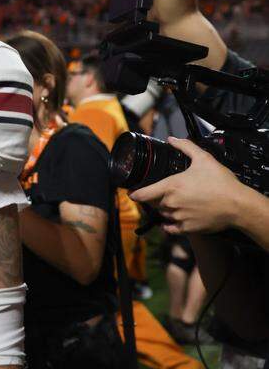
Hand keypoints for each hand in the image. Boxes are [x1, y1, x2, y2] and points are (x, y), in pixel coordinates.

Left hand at [131, 137, 246, 233]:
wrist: (238, 205)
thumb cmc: (221, 182)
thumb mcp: (203, 158)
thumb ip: (185, 147)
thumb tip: (172, 139)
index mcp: (170, 187)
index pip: (142, 194)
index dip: (134, 193)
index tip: (131, 193)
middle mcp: (171, 203)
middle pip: (153, 203)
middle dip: (155, 199)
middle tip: (161, 194)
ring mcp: (178, 217)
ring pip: (163, 215)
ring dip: (164, 210)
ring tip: (173, 204)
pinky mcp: (188, 229)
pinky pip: (171, 229)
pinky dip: (169, 225)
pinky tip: (172, 220)